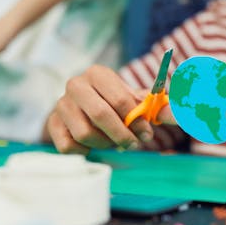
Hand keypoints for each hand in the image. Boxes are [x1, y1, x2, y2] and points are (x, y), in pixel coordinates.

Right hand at [45, 65, 174, 153]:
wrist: (80, 107)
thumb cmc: (113, 103)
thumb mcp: (131, 98)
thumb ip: (152, 103)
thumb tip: (174, 110)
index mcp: (98, 73)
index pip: (121, 99)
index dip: (137, 120)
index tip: (147, 133)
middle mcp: (76, 85)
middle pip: (101, 116)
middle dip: (121, 135)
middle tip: (133, 144)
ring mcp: (61, 104)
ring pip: (85, 133)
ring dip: (105, 144)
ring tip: (114, 143)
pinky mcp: (51, 124)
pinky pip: (69, 146)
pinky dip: (86, 151)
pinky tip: (94, 146)